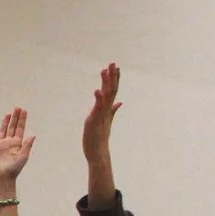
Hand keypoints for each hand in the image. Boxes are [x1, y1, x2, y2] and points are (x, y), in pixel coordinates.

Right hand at [0, 107, 33, 188]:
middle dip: (15, 117)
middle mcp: (8, 143)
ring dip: (5, 122)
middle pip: (12, 127)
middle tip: (17, 107)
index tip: (24, 110)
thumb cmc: (14, 169)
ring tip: (8, 113)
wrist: (1, 178)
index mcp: (17, 144)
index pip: (20, 128)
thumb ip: (27, 145)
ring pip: (2, 131)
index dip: (22, 119)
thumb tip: (33, 135)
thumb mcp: (23, 157)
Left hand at [83, 63, 120, 202]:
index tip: (116, 66)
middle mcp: (105, 110)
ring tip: (104, 71)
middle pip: (111, 90)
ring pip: (105, 96)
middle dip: (111, 77)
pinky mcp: (95, 121)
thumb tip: (119, 102)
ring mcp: (101, 115)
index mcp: (107, 109)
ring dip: (105, 83)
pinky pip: (98, 109)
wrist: (98, 152)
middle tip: (112, 62)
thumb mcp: (106, 121)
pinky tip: (97, 91)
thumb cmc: (100, 137)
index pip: (112, 91)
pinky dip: (98, 99)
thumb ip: (113, 110)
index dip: (115, 79)